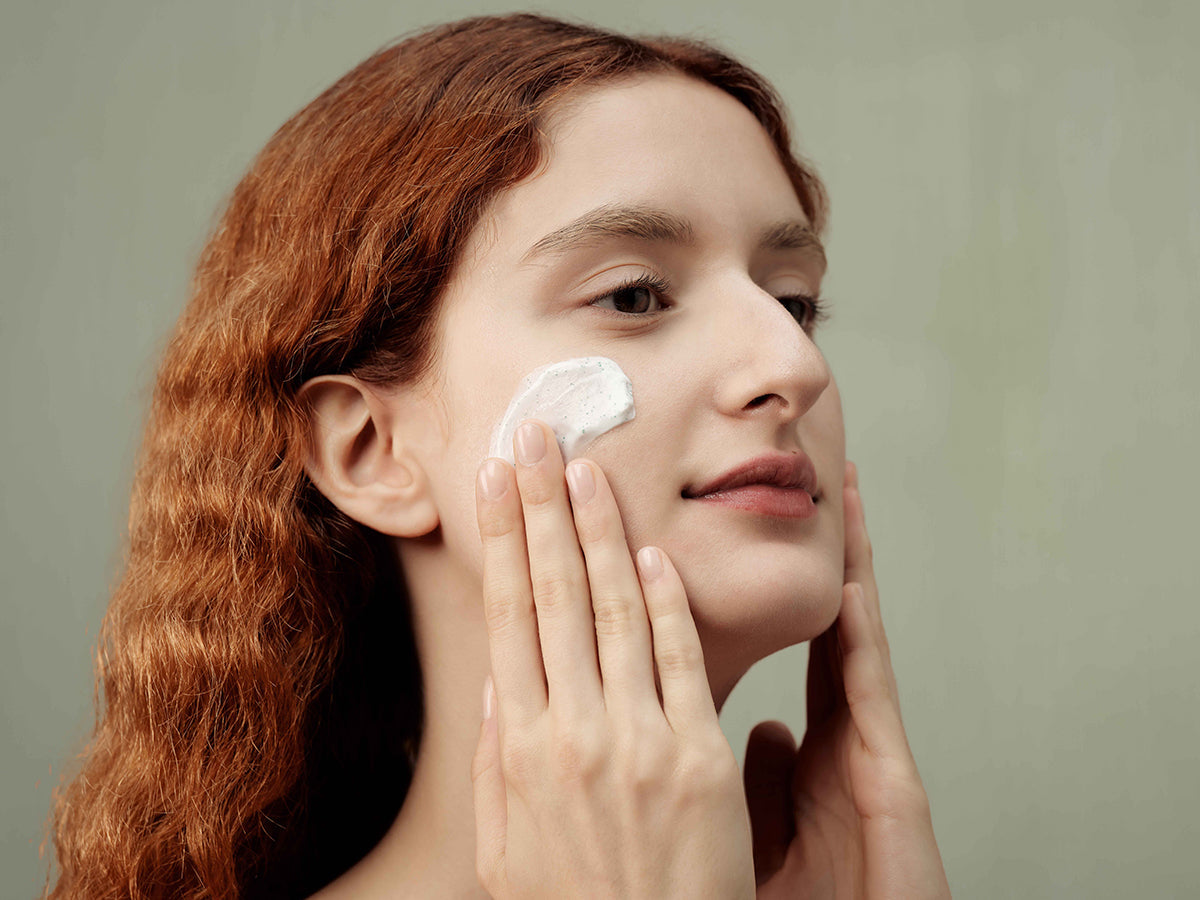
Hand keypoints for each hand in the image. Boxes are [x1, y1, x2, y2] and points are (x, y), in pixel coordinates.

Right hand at [470, 419, 756, 899]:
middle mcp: (571, 730)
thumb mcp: (504, 843)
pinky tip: (653, 549)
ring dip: (601, 530)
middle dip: (541, 504)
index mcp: (517, 747)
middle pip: (555, 592)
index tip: (494, 477)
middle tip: (535, 435)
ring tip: (588, 467)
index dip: (501, 538)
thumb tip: (496, 685)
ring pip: (615, 609)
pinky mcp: (697, 758)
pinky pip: (679, 661)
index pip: (508, 613)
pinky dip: (666, 600)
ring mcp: (637, 740)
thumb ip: (495, 760)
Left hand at [745, 461, 951, 897]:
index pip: (804, 651)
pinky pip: (871, 699)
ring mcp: (874, 756)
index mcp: (818, 755)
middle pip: (833, 628)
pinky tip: (847, 590)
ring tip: (842, 501)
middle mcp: (850, 741)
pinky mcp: (894, 786)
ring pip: (858, 644)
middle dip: (831, 555)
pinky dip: (861, 643)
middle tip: (822, 481)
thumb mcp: (771, 841)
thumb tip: (758, 727)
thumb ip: (763, 781)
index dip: (788, 591)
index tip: (767, 532)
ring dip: (850, 570)